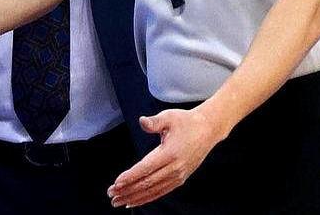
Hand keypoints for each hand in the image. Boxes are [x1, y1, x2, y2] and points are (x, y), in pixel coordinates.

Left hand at [106, 107, 226, 207]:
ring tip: (119, 201)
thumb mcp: (169, 117)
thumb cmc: (186, 122)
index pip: (146, 168)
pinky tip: (135, 201)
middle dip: (128, 190)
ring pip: (153, 191)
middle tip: (111, 195)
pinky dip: (147, 198)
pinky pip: (161, 192)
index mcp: (170, 153)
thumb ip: (154, 122)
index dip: (130, 177)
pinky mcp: (180, 179)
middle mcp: (174, 168)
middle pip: (147, 183)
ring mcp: (178, 176)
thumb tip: (142, 121)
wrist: (208, 130)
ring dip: (135, 197)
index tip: (117, 183)